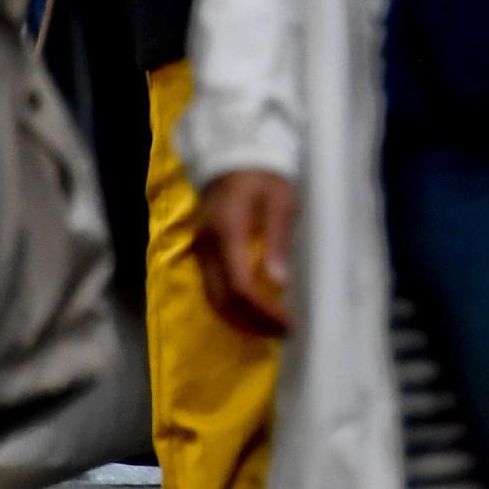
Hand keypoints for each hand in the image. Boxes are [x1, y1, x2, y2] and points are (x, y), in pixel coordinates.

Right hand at [194, 170, 298, 336]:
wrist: (232, 156)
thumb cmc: (263, 176)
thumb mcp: (281, 200)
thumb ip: (278, 239)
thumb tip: (279, 281)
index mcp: (228, 232)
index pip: (240, 287)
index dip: (262, 312)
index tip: (287, 323)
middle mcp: (208, 247)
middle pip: (223, 300)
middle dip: (252, 323)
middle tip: (282, 332)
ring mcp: (201, 251)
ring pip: (213, 299)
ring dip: (240, 320)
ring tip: (271, 327)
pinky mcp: (202, 252)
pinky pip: (212, 290)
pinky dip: (231, 307)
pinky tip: (252, 312)